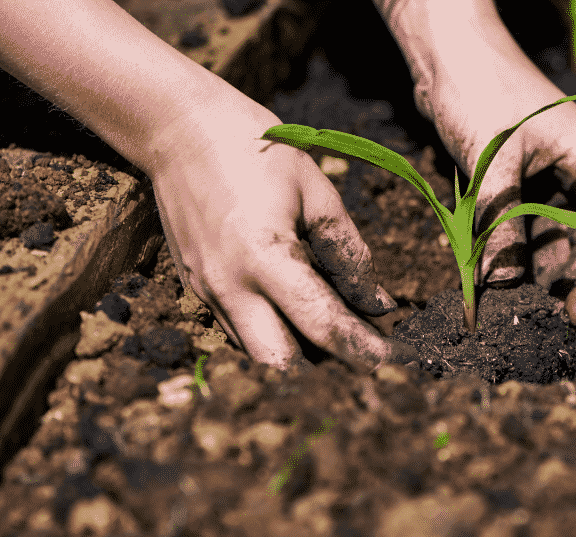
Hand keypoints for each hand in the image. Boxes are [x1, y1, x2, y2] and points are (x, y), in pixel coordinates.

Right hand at [146, 97, 418, 373]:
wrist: (176, 127)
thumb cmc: (254, 148)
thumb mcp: (315, 190)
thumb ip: (347, 250)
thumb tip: (377, 302)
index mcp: (264, 257)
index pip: (321, 323)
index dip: (362, 347)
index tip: (394, 359)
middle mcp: (229, 285)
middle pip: (280, 363)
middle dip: (323, 365)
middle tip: (363, 348)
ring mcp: (205, 290)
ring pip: (255, 352)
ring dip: (296, 351)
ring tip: (337, 327)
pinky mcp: (194, 286)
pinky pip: (237, 328)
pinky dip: (272, 330)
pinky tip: (298, 307)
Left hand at [425, 72, 575, 326]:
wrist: (447, 51)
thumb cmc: (479, 89)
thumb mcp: (492, 160)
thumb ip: (500, 222)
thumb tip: (502, 284)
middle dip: (567, 283)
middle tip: (540, 320)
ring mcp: (551, 182)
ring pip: (556, 242)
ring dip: (537, 274)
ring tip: (513, 306)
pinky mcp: (523, 186)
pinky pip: (527, 231)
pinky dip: (514, 255)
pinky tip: (496, 279)